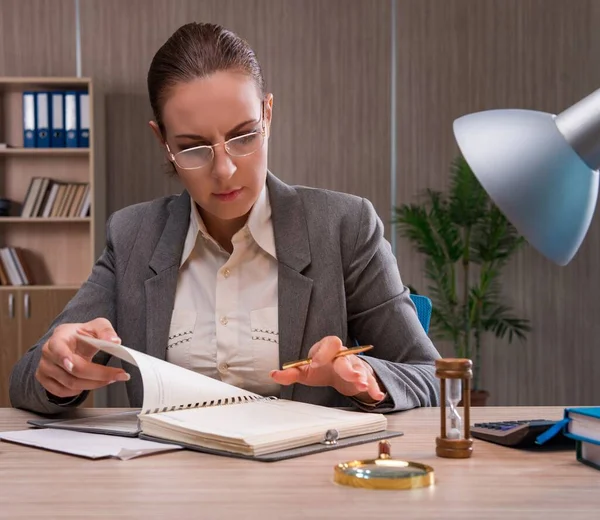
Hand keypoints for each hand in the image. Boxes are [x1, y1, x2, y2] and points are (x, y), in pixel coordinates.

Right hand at [36, 317, 129, 398]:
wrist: (70, 342)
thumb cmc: (82, 334)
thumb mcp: (97, 326)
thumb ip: (106, 331)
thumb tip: (115, 341)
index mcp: (58, 338)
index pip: (58, 349)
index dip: (64, 358)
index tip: (72, 366)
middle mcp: (48, 354)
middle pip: (73, 371)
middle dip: (99, 375)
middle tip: (119, 375)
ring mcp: (44, 369)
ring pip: (71, 384)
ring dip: (94, 384)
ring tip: (111, 378)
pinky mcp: (45, 380)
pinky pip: (63, 392)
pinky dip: (81, 390)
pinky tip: (93, 383)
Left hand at [270, 336, 385, 402]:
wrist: (339, 373)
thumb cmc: (322, 369)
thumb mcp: (306, 371)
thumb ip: (291, 373)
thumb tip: (274, 374)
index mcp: (328, 349)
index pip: (329, 343)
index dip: (322, 353)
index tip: (315, 363)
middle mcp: (343, 355)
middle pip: (346, 357)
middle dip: (348, 367)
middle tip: (349, 375)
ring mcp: (356, 365)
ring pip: (360, 368)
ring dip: (362, 377)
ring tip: (362, 385)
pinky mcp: (365, 377)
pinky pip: (372, 381)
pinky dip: (374, 388)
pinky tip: (377, 395)